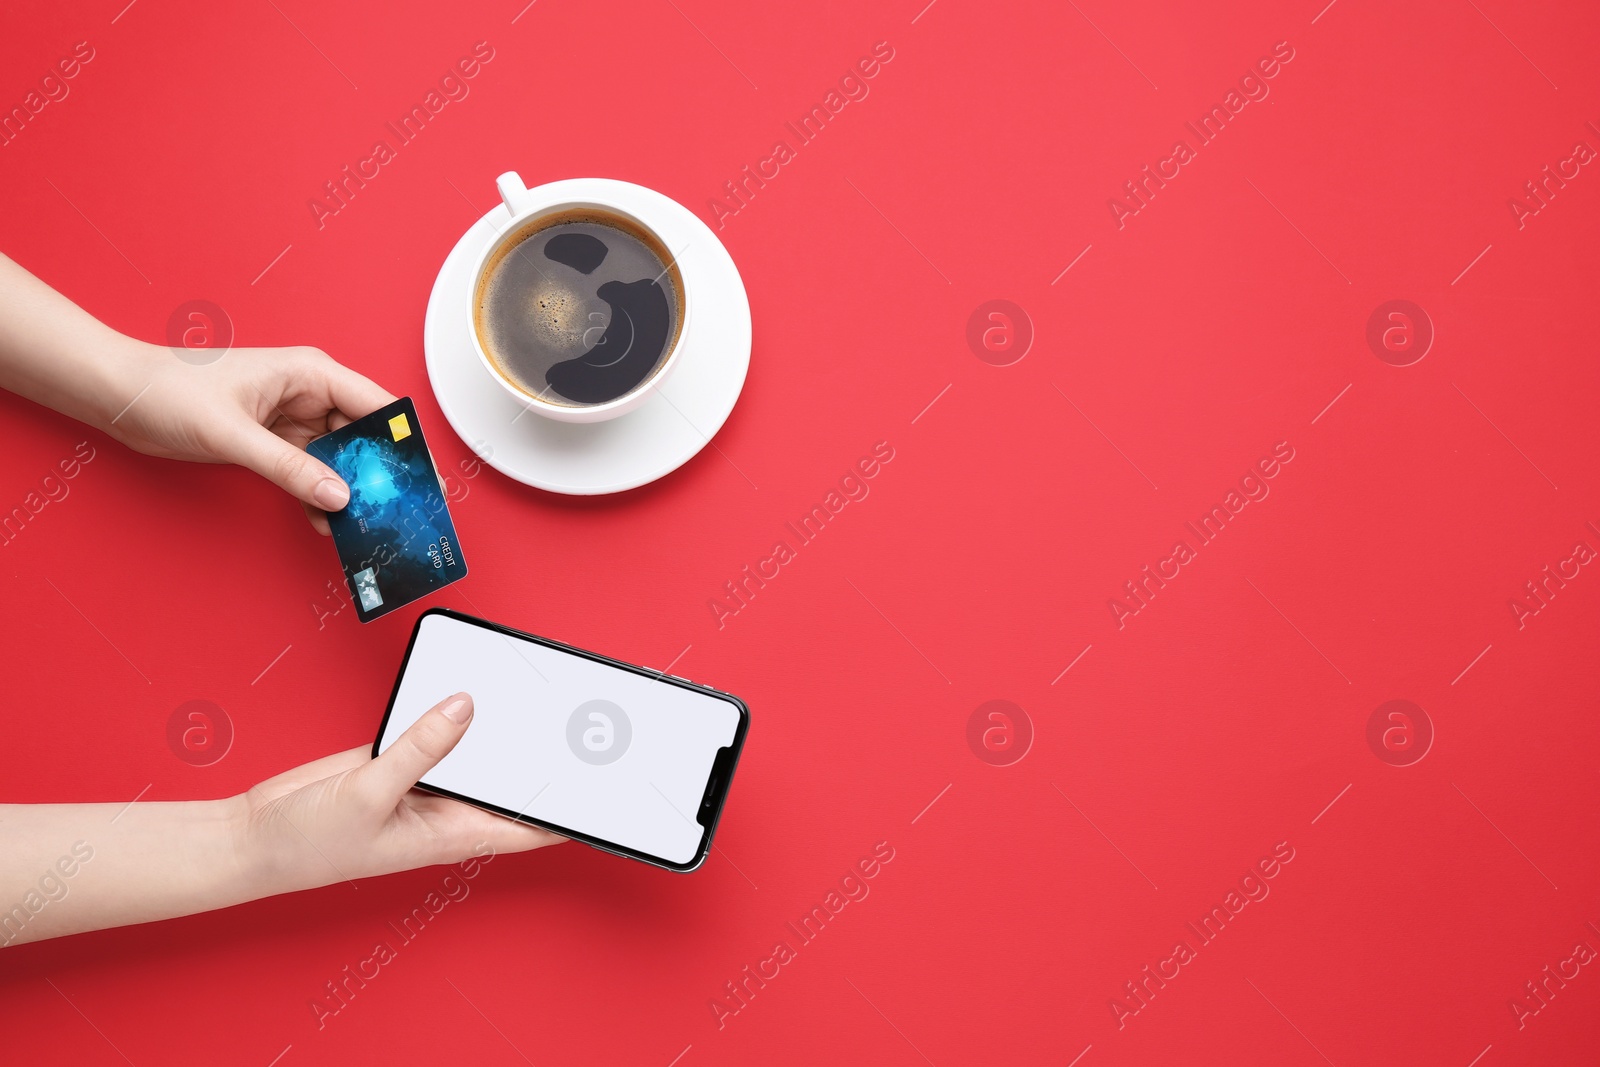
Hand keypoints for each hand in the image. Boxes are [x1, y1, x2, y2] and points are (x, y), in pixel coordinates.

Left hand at [103, 340, 395, 533]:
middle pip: (364, 436)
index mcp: (309, 373)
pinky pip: (311, 472)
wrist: (121, 397)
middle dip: (379, 473)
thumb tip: (337, 495)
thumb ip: (289, 467)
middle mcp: (308, 394)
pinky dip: (319, 495)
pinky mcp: (274, 442)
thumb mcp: (234, 434)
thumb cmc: (167, 389)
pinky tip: (324, 518)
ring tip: (360, 522)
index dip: (405, 440)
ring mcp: (292, 419)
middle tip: (394, 508)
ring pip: (340, 459)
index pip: (378, 405)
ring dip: (348, 489)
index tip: (423, 474)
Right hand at [232, 693, 562, 895]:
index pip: (533, 827)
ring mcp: (428, 779)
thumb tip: (464, 706)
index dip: (574, 814)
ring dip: (504, 725)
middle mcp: (451, 808)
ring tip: (546, 691)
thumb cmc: (310, 843)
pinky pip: (440, 727)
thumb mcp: (369, 794)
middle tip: (590, 718)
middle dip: (550, 756)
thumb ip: (418, 748)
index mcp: (456, 834)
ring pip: (480, 748)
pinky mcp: (402, 755)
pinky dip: (455, 706)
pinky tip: (477, 680)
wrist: (256, 834)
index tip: (611, 791)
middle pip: (514, 780)